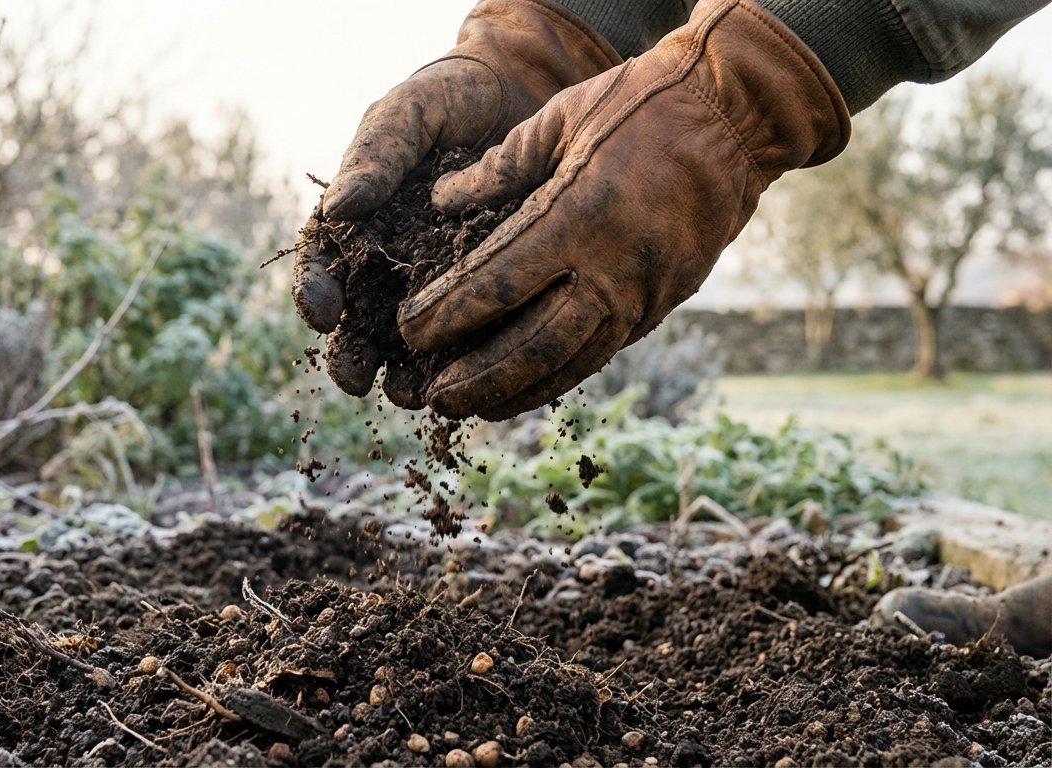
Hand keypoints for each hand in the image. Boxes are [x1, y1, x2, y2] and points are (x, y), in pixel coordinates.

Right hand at [292, 0, 620, 395]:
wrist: (530, 89)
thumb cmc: (454, 97)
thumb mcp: (409, 111)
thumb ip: (375, 154)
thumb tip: (339, 208)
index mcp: (357, 222)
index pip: (322, 264)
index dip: (314, 291)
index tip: (320, 310)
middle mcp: (389, 262)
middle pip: (359, 320)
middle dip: (352, 354)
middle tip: (355, 379)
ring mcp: (438, 283)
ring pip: (413, 343)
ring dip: (406, 376)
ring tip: (411, 395)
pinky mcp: (488, 294)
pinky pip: (475, 335)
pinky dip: (470, 363)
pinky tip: (473, 381)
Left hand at [398, 0, 850, 419]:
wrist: (736, 120)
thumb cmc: (641, 105)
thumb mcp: (562, 116)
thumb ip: (499, 166)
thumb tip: (442, 201)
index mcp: (579, 215)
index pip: (497, 283)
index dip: (448, 315)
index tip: (408, 331)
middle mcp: (613, 269)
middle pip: (531, 344)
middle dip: (476, 376)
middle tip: (431, 394)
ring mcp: (642, 295)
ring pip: (570, 364)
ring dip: (515, 392)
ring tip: (470, 409)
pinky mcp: (660, 307)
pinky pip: (600, 355)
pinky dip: (558, 379)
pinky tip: (525, 391)